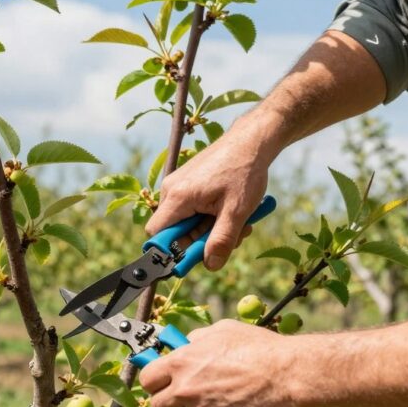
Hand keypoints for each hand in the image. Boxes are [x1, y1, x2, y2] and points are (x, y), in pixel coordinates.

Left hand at [138, 319, 300, 406]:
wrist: (288, 374)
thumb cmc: (259, 348)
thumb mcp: (222, 332)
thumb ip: (195, 340)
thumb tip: (182, 345)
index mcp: (181, 362)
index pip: (147, 379)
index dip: (155, 381)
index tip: (162, 382)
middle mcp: (185, 390)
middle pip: (158, 406)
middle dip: (170, 402)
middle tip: (187, 396)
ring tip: (220, 401)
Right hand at [145, 122, 277, 269]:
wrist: (251, 141)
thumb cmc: (244, 171)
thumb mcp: (237, 211)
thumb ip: (222, 241)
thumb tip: (211, 265)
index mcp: (178, 197)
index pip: (156, 234)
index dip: (171, 250)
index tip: (194, 256)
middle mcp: (172, 190)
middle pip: (175, 231)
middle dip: (202, 240)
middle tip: (231, 237)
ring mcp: (179, 185)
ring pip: (187, 221)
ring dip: (211, 229)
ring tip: (238, 221)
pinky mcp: (189, 182)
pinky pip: (193, 209)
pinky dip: (212, 216)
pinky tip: (231, 210)